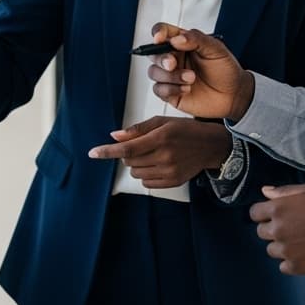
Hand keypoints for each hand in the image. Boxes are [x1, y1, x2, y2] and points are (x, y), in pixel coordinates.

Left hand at [86, 116, 231, 188]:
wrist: (211, 146)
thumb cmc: (186, 130)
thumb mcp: (163, 121)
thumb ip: (138, 129)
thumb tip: (114, 136)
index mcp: (161, 137)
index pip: (127, 148)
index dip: (107, 151)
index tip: (93, 153)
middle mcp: (165, 156)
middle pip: (129, 161)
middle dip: (128, 154)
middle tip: (141, 145)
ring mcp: (169, 171)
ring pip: (136, 172)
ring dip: (136, 164)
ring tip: (151, 154)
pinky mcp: (172, 182)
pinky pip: (147, 182)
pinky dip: (146, 174)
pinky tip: (157, 164)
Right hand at [146, 23, 254, 119]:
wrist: (234, 95)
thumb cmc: (225, 69)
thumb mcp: (216, 49)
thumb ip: (196, 39)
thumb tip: (176, 38)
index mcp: (183, 43)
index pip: (163, 32)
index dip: (158, 32)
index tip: (159, 38)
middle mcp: (174, 58)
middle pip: (153, 53)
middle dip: (162, 59)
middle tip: (173, 64)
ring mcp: (171, 76)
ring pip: (154, 72)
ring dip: (170, 76)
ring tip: (191, 79)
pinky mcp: (170, 92)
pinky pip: (158, 89)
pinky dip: (170, 89)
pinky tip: (186, 89)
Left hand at [249, 184, 304, 274]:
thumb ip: (284, 191)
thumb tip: (265, 192)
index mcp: (279, 209)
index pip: (254, 213)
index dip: (263, 213)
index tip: (273, 215)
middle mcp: (279, 230)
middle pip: (261, 232)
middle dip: (273, 229)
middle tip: (293, 227)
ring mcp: (286, 250)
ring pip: (272, 250)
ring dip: (282, 246)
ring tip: (302, 240)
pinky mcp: (296, 266)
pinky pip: (283, 266)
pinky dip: (291, 261)